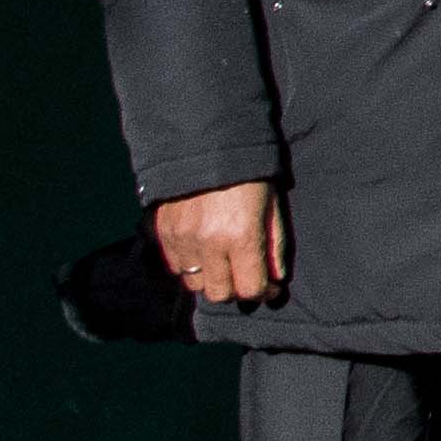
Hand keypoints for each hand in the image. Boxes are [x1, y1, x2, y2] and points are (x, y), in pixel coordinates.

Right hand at [154, 180, 283, 309]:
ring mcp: (182, 240)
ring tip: (224, 263)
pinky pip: (175, 267)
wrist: (205, 146)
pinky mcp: (163, 233)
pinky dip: (190, 266)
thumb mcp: (271, 206)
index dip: (264, 292)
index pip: (249, 288)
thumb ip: (274, 245)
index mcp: (241, 236)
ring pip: (195, 284)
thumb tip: (276, 278)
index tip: (271, 287)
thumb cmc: (249, 175)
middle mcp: (208, 243)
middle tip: (246, 276)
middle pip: (219, 293)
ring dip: (211, 279)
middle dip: (236, 290)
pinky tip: (203, 251)